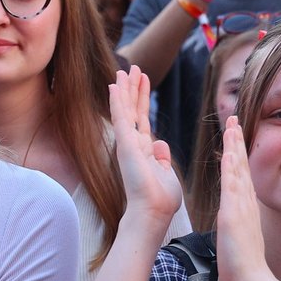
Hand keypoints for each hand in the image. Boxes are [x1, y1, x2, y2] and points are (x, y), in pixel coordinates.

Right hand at [110, 68, 181, 225]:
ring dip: (124, 89)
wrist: (153, 212)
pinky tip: (115, 85)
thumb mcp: (165, 173)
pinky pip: (120, 117)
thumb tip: (161, 143)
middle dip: (133, 88)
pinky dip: (117, 100)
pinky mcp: (125, 144)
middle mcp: (133, 143)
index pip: (142, 118)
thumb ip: (161, 157)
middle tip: (133, 68)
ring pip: (124, 109)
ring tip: (125, 69)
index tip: (143, 79)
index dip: (142, 98)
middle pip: (132, 109)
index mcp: (144, 149)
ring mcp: (127, 142)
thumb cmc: (161, 198)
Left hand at [215, 116, 274, 280]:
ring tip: (232, 125)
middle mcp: (244, 202)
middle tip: (233, 117)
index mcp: (243, 205)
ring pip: (238, 171)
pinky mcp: (234, 217)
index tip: (233, 132)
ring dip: (235, 147)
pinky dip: (233, 171)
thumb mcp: (238, 232)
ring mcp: (241, 207)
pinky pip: (234, 189)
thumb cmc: (241, 262)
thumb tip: (232, 212)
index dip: (237, 150)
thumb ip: (236, 219)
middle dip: (236, 140)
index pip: (240, 171)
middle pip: (241, 165)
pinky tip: (231, 155)